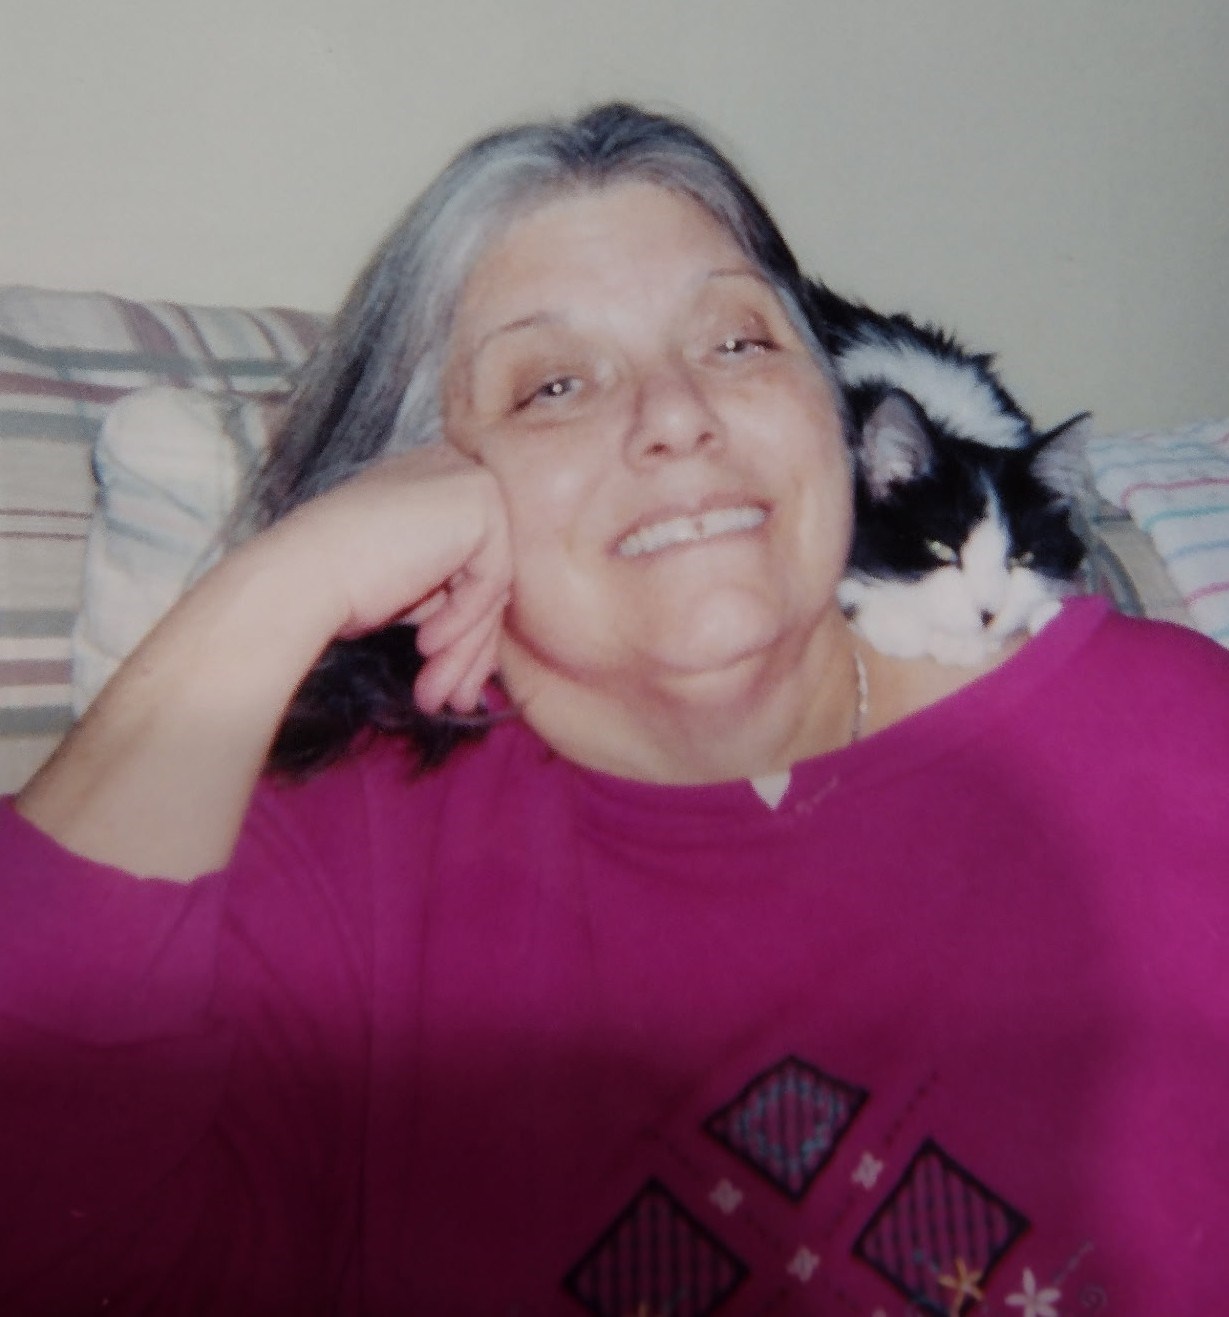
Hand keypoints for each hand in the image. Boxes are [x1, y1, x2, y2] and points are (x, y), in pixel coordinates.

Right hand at [270, 442, 512, 714]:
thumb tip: (488, 653)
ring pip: (491, 584)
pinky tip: (426, 644)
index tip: (446, 675)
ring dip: (466, 649)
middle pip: (485, 575)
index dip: (463, 626)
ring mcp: (468, 479)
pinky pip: (491, 579)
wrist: (301, 577)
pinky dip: (463, 620)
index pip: (470, 562)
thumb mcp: (410, 592)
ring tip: (441, 696)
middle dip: (468, 647)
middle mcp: (452, 472)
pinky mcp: (479, 499)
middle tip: (452, 700)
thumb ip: (452, 600)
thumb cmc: (339, 588)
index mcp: (431, 485)